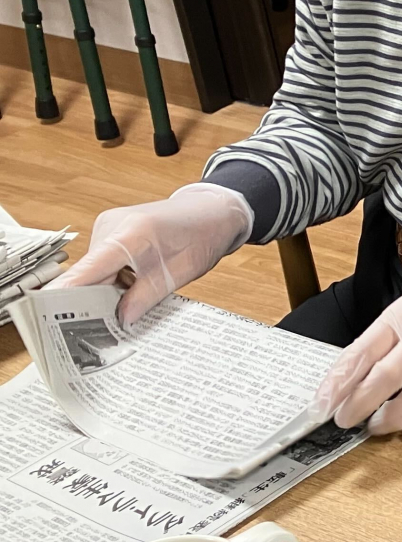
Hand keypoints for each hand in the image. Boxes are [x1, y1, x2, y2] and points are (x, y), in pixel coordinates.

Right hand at [51, 184, 253, 323]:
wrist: (213, 209)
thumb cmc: (203, 234)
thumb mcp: (182, 272)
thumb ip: (147, 296)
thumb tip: (120, 321)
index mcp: (131, 234)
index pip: (87, 269)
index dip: (65, 295)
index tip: (47, 317)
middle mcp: (111, 227)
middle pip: (86, 274)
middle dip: (88, 303)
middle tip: (95, 332)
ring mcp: (108, 228)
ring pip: (94, 271)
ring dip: (104, 292)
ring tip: (123, 310)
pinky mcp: (110, 233)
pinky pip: (102, 264)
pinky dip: (111, 281)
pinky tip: (128, 291)